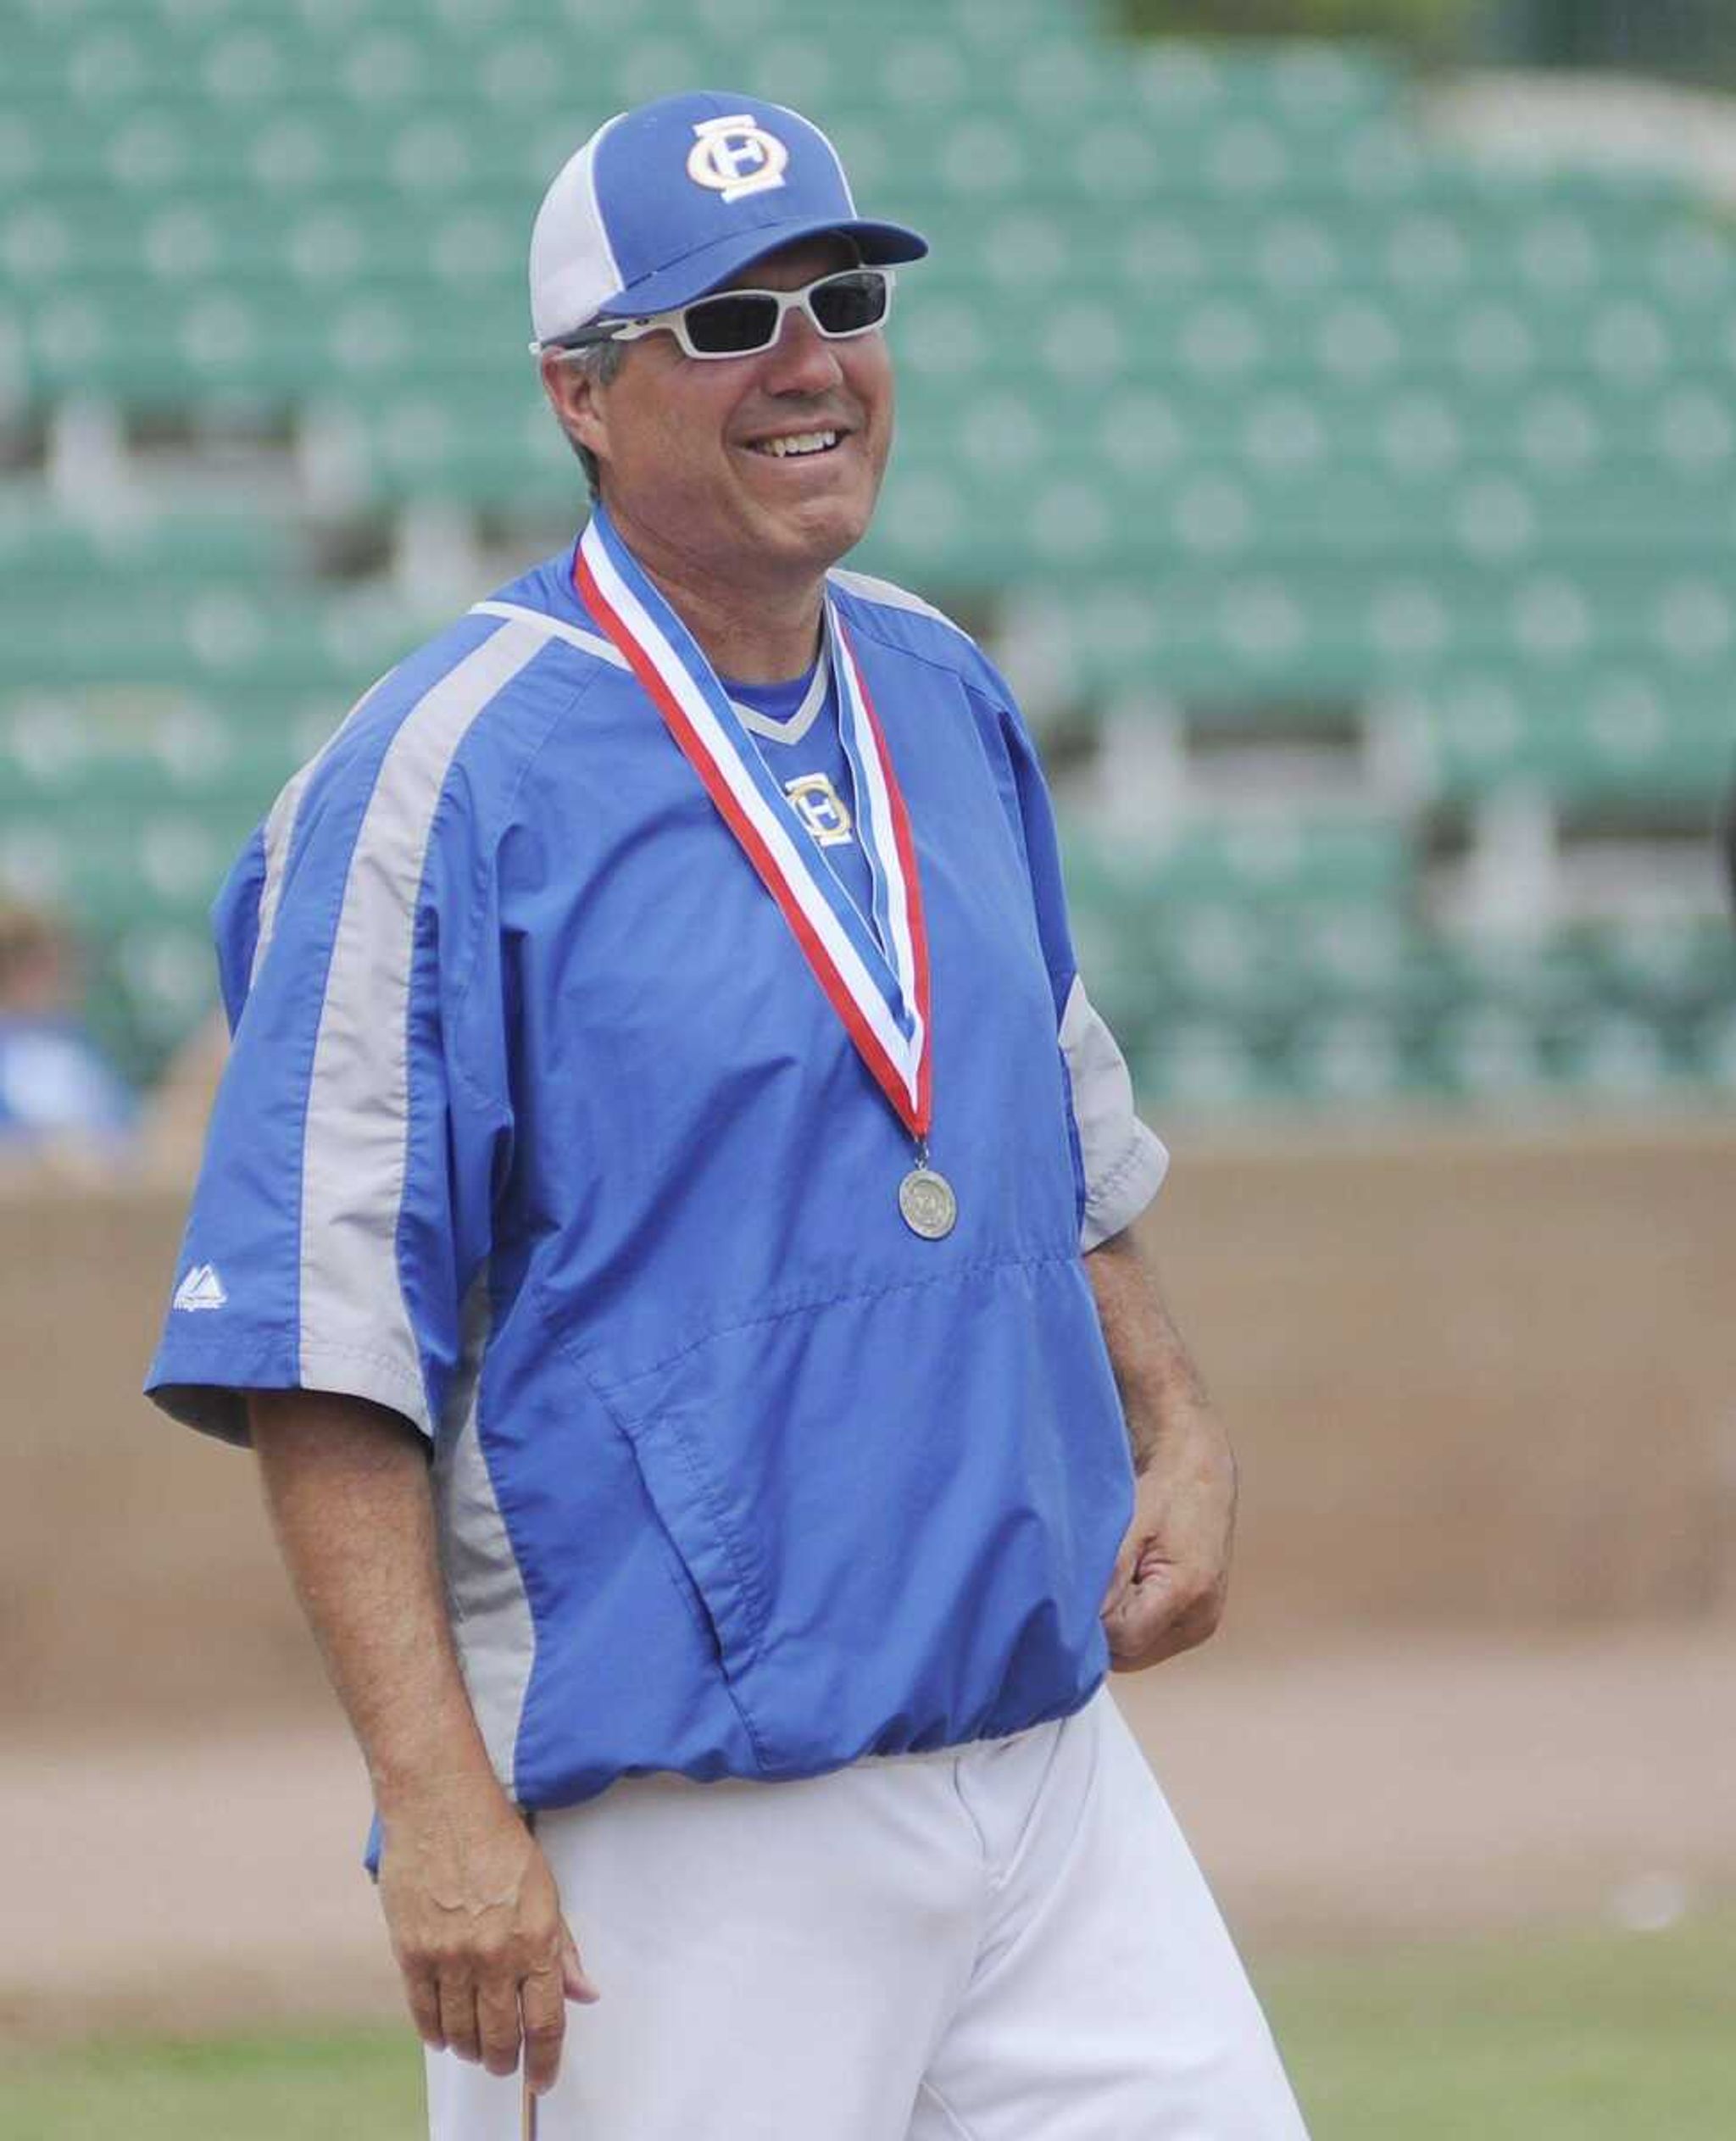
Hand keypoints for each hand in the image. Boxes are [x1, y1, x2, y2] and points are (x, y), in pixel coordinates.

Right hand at [377, 1780, 598, 2096]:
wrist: (441, 1804)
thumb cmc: (497, 1838)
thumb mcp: (546, 1888)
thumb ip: (564, 1947)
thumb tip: (583, 1993)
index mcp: (535, 1939)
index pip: (544, 2023)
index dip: (544, 2060)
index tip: (542, 2078)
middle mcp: (493, 1955)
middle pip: (500, 2037)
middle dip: (506, 2059)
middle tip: (506, 2063)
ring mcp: (449, 1957)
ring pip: (461, 2032)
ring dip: (471, 2049)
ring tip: (477, 2049)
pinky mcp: (412, 1952)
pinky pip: (423, 2012)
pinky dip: (434, 2032)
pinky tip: (443, 2036)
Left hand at [1099, 1409, 1236, 1671]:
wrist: (1198, 1470)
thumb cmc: (1165, 1489)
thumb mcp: (1126, 1526)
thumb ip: (1104, 1578)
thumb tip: (1075, 1624)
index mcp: (1187, 1593)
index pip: (1120, 1640)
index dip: (1089, 1621)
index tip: (1073, 1588)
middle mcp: (1200, 1619)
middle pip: (1129, 1654)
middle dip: (1100, 1628)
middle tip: (1088, 1582)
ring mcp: (1200, 1625)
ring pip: (1136, 1652)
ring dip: (1113, 1625)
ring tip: (1108, 1579)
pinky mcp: (1194, 1622)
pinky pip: (1147, 1639)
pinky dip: (1127, 1620)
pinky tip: (1121, 1586)